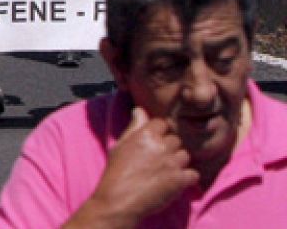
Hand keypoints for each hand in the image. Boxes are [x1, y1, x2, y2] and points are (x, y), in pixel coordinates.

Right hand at [78, 107, 197, 224]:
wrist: (118, 200)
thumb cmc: (116, 172)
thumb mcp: (120, 145)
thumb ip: (134, 127)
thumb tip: (139, 110)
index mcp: (145, 135)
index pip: (162, 124)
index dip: (158, 133)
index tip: (152, 144)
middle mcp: (161, 146)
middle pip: (175, 140)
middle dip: (168, 148)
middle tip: (157, 161)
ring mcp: (172, 163)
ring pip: (185, 155)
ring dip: (178, 162)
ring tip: (165, 172)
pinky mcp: (180, 180)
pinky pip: (193, 174)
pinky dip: (186, 178)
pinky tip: (175, 182)